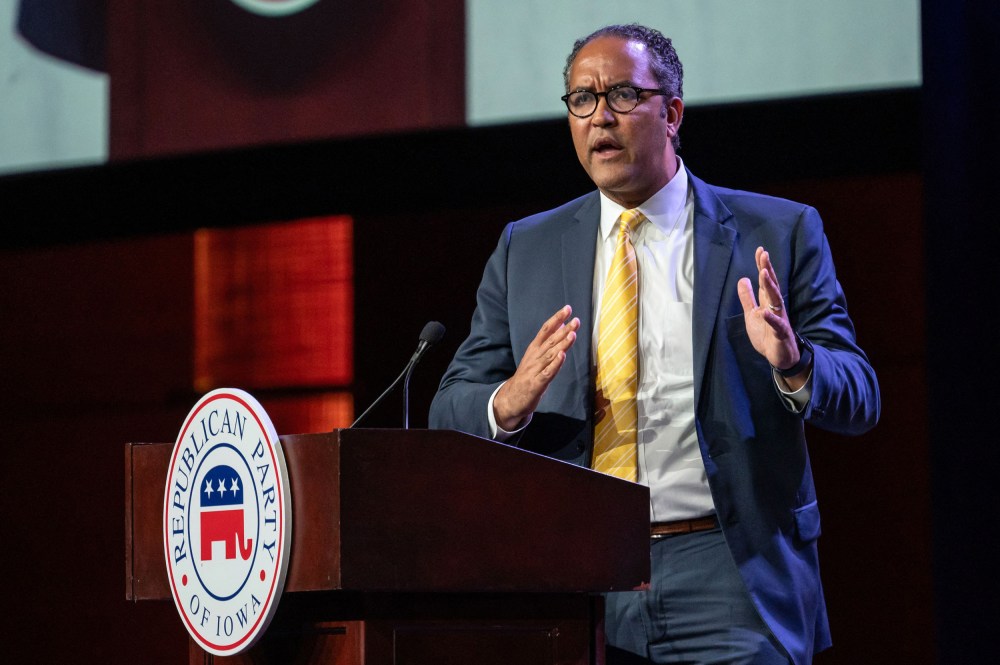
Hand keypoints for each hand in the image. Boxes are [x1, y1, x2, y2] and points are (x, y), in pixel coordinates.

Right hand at [493, 305, 579, 430]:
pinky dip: (555, 364)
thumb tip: (561, 325)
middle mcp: (534, 357)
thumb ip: (548, 342)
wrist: (511, 398)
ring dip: (562, 344)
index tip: (568, 309)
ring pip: (550, 355)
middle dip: (564, 330)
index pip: (546, 330)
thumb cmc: (527, 376)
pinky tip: (562, 357)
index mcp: (534, 349)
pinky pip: (548, 373)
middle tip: (576, 320)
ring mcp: (535, 370)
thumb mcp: (536, 356)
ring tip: (572, 334)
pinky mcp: (537, 383)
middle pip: (550, 341)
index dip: (557, 319)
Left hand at [737, 247, 807, 383]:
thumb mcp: (752, 314)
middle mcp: (776, 307)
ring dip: (770, 287)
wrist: (780, 356)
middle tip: (764, 254)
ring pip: (776, 300)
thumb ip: (747, 298)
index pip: (765, 281)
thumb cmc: (766, 334)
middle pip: (772, 286)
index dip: (762, 266)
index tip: (760, 250)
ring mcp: (780, 319)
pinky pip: (777, 325)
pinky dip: (771, 318)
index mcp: (768, 302)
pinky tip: (765, 311)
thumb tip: (743, 279)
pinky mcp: (781, 333)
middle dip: (768, 270)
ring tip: (764, 273)